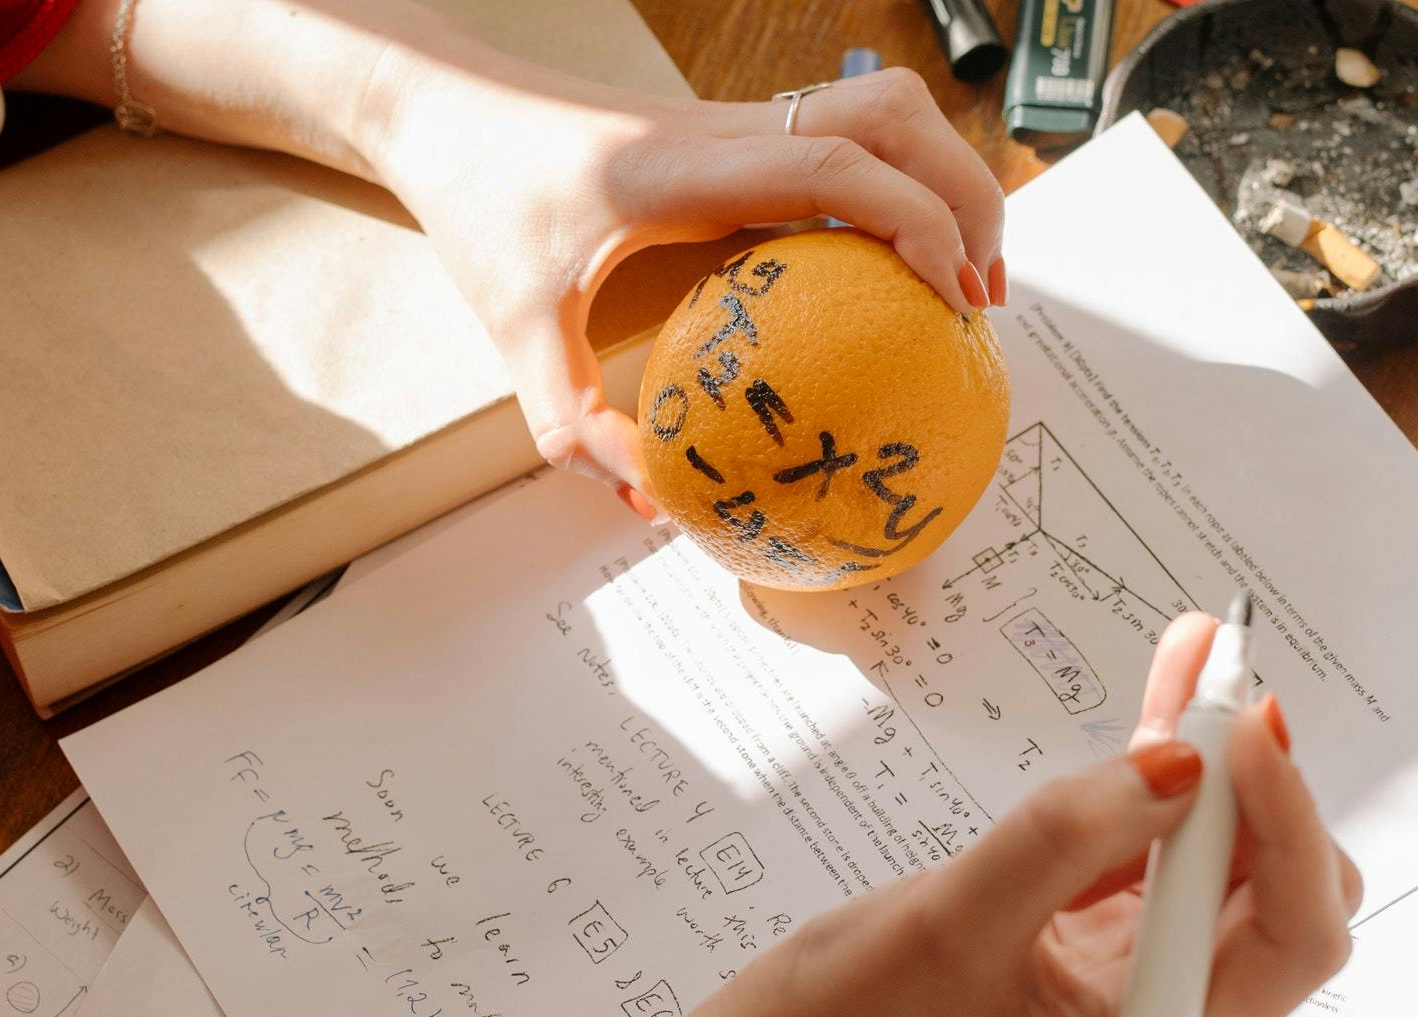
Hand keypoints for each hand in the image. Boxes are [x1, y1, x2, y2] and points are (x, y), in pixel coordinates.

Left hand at [368, 58, 1006, 516]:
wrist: (446, 112)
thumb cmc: (478, 205)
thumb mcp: (514, 327)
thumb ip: (573, 422)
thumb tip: (650, 500)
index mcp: (683, 165)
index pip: (834, 163)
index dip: (916, 221)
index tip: (953, 299)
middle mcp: (725, 129)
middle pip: (892, 114)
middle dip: (966, 194)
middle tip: (980, 301)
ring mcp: (733, 122)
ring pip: (879, 106)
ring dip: (939, 176)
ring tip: (957, 276)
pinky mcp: (730, 131)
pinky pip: (840, 136)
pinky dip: (891, 184)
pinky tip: (884, 262)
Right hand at [751, 611, 1361, 1016]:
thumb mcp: (958, 918)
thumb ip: (1067, 835)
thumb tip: (1177, 766)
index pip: (1291, 932)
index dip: (1287, 823)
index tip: (1238, 733)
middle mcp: (1165, 1002)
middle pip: (1277, 883)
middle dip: (1254, 782)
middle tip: (1214, 694)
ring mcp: (1134, 957)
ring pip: (1220, 846)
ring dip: (1213, 756)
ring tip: (1199, 664)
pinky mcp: (1097, 915)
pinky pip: (1156, 831)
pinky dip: (1163, 764)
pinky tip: (1165, 699)